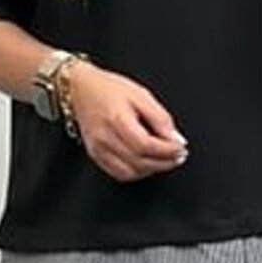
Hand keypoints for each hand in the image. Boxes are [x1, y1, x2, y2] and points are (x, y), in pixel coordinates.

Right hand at [65, 63, 188, 182]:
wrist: (80, 89)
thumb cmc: (108, 88)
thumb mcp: (140, 95)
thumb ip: (159, 118)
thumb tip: (175, 138)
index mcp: (117, 120)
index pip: (147, 145)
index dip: (167, 151)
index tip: (180, 148)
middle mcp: (105, 138)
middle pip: (140, 162)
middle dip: (164, 162)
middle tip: (178, 156)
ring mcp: (98, 149)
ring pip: (130, 172)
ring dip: (151, 170)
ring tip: (164, 160)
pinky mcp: (95, 155)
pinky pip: (119, 174)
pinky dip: (136, 173)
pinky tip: (146, 164)